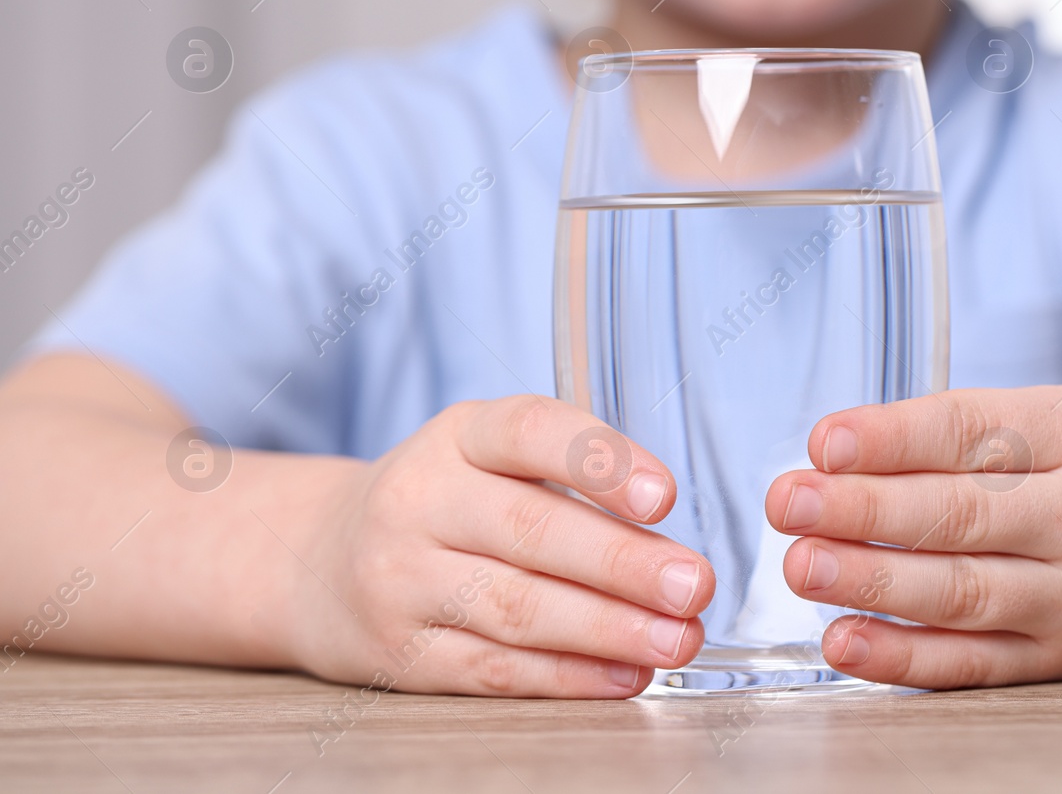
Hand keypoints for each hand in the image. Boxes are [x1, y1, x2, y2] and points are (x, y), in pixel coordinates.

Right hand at [284, 397, 712, 696]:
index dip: (600, 462)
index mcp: (458, 437)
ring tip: (676, 639)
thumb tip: (671, 544)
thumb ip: (571, 479)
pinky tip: (624, 674)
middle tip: (694, 585)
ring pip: (517, 608)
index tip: (664, 497)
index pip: (530, 432)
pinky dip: (568, 676)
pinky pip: (495, 669)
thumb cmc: (444, 503)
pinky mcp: (400, 654)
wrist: (321, 561)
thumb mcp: (488, 456)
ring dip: (609, 629)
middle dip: (624, 564)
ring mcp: (402, 581)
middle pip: (531, 532)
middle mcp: (420, 501)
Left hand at [765, 386, 1061, 687]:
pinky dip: (903, 656)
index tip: (824, 443)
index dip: (894, 438)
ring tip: (801, 564)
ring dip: (871, 580)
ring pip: (962, 591)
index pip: (976, 431)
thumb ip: (960, 433)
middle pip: (963, 513)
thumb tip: (835, 456)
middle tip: (790, 503)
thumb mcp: (1058, 423)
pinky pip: (973, 662)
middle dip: (864, 509)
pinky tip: (845, 639)